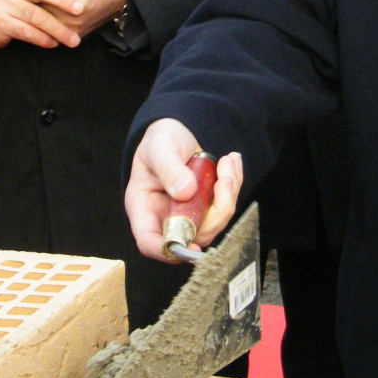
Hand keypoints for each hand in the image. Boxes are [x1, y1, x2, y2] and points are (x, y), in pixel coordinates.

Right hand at [126, 117, 242, 261]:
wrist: (178, 130)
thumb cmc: (161, 140)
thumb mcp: (160, 147)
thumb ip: (169, 169)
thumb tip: (185, 192)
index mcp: (144, 207)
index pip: (149, 241)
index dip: (169, 248)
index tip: (192, 245)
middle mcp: (165, 217)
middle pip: (191, 236)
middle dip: (215, 212)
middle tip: (224, 179)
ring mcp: (188, 214)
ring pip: (213, 224)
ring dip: (228, 195)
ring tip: (228, 162)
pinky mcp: (206, 208)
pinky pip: (224, 208)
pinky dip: (233, 186)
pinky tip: (230, 162)